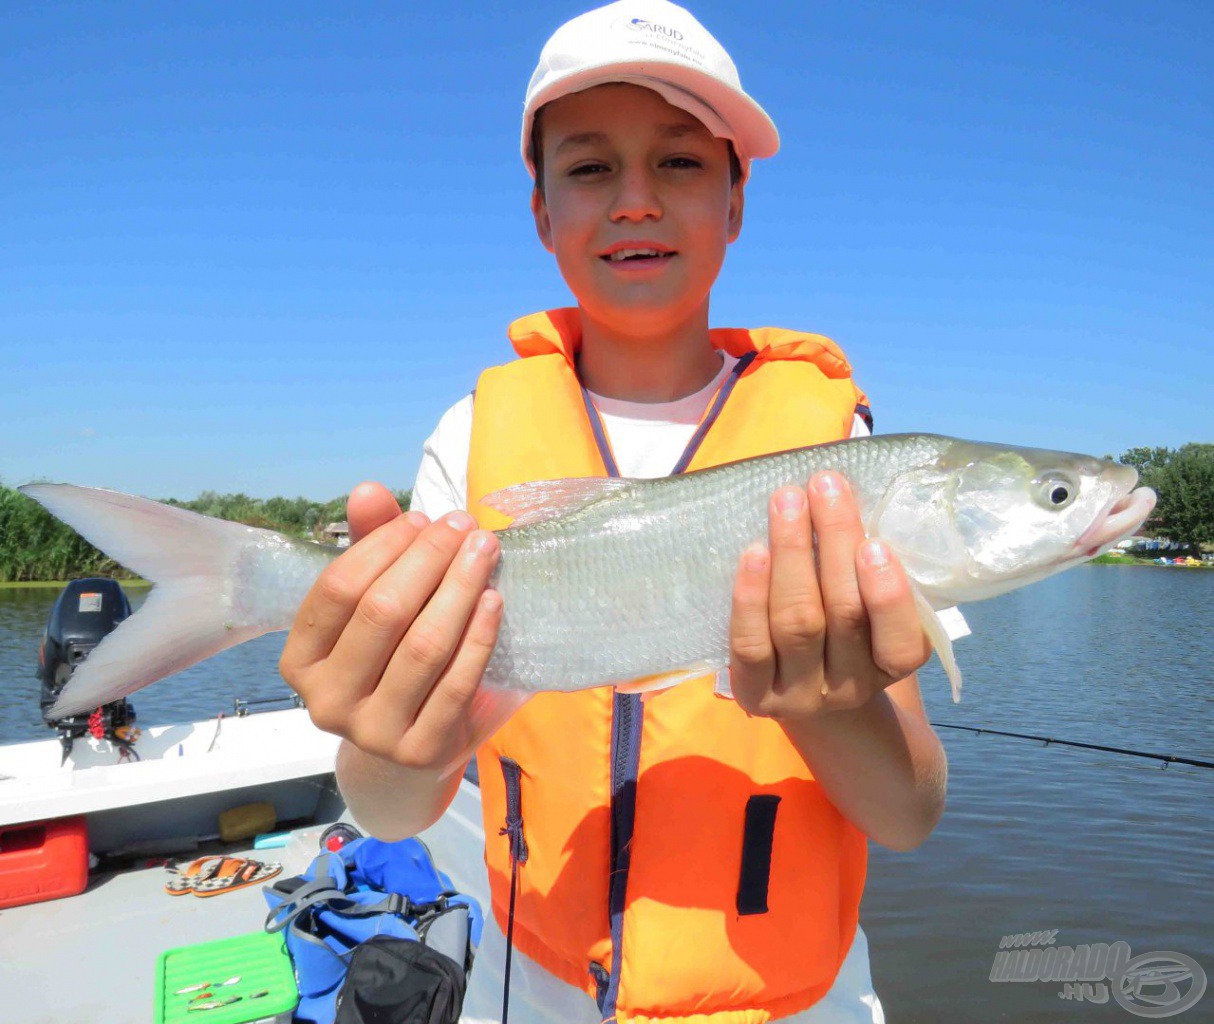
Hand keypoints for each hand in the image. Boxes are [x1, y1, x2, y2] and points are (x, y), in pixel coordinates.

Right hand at [280, 482, 501, 769]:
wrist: (409, 748)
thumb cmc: (388, 659)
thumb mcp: (372, 603)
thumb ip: (370, 546)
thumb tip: (369, 491)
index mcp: (300, 662)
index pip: (339, 589)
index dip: (383, 545)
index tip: (423, 518)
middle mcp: (326, 703)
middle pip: (383, 613)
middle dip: (429, 558)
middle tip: (463, 525)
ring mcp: (373, 734)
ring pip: (424, 647)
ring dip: (460, 588)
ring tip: (484, 549)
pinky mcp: (423, 751)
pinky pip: (458, 683)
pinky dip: (479, 636)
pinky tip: (493, 599)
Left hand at [728, 471, 931, 721]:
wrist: (803, 691)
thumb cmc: (843, 628)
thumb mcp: (871, 608)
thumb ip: (870, 567)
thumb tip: (846, 496)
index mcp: (891, 667)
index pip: (900, 643)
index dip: (888, 596)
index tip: (874, 543)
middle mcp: (850, 688)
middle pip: (844, 615)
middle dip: (835, 543)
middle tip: (825, 486)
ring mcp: (799, 696)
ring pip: (798, 623)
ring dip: (793, 554)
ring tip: (788, 502)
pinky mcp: (754, 696)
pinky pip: (751, 645)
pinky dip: (752, 597)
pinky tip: (754, 551)